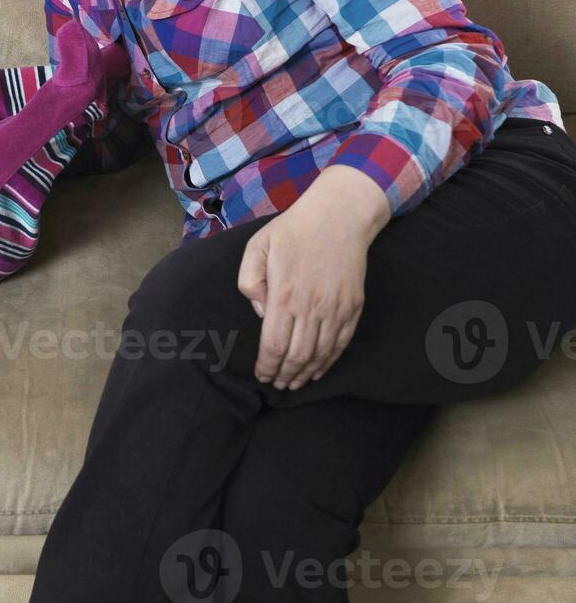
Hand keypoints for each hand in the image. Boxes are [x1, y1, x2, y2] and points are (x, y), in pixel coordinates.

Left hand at [237, 166, 387, 388]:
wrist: (339, 216)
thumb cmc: (292, 231)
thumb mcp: (257, 246)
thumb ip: (249, 281)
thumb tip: (260, 313)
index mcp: (283, 295)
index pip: (273, 345)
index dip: (267, 367)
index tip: (262, 376)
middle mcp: (311, 307)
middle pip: (296, 356)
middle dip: (284, 376)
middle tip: (277, 385)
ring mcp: (336, 308)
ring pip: (320, 354)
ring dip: (305, 373)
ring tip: (294, 383)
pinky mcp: (354, 306)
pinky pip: (341, 343)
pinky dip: (329, 361)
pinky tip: (318, 370)